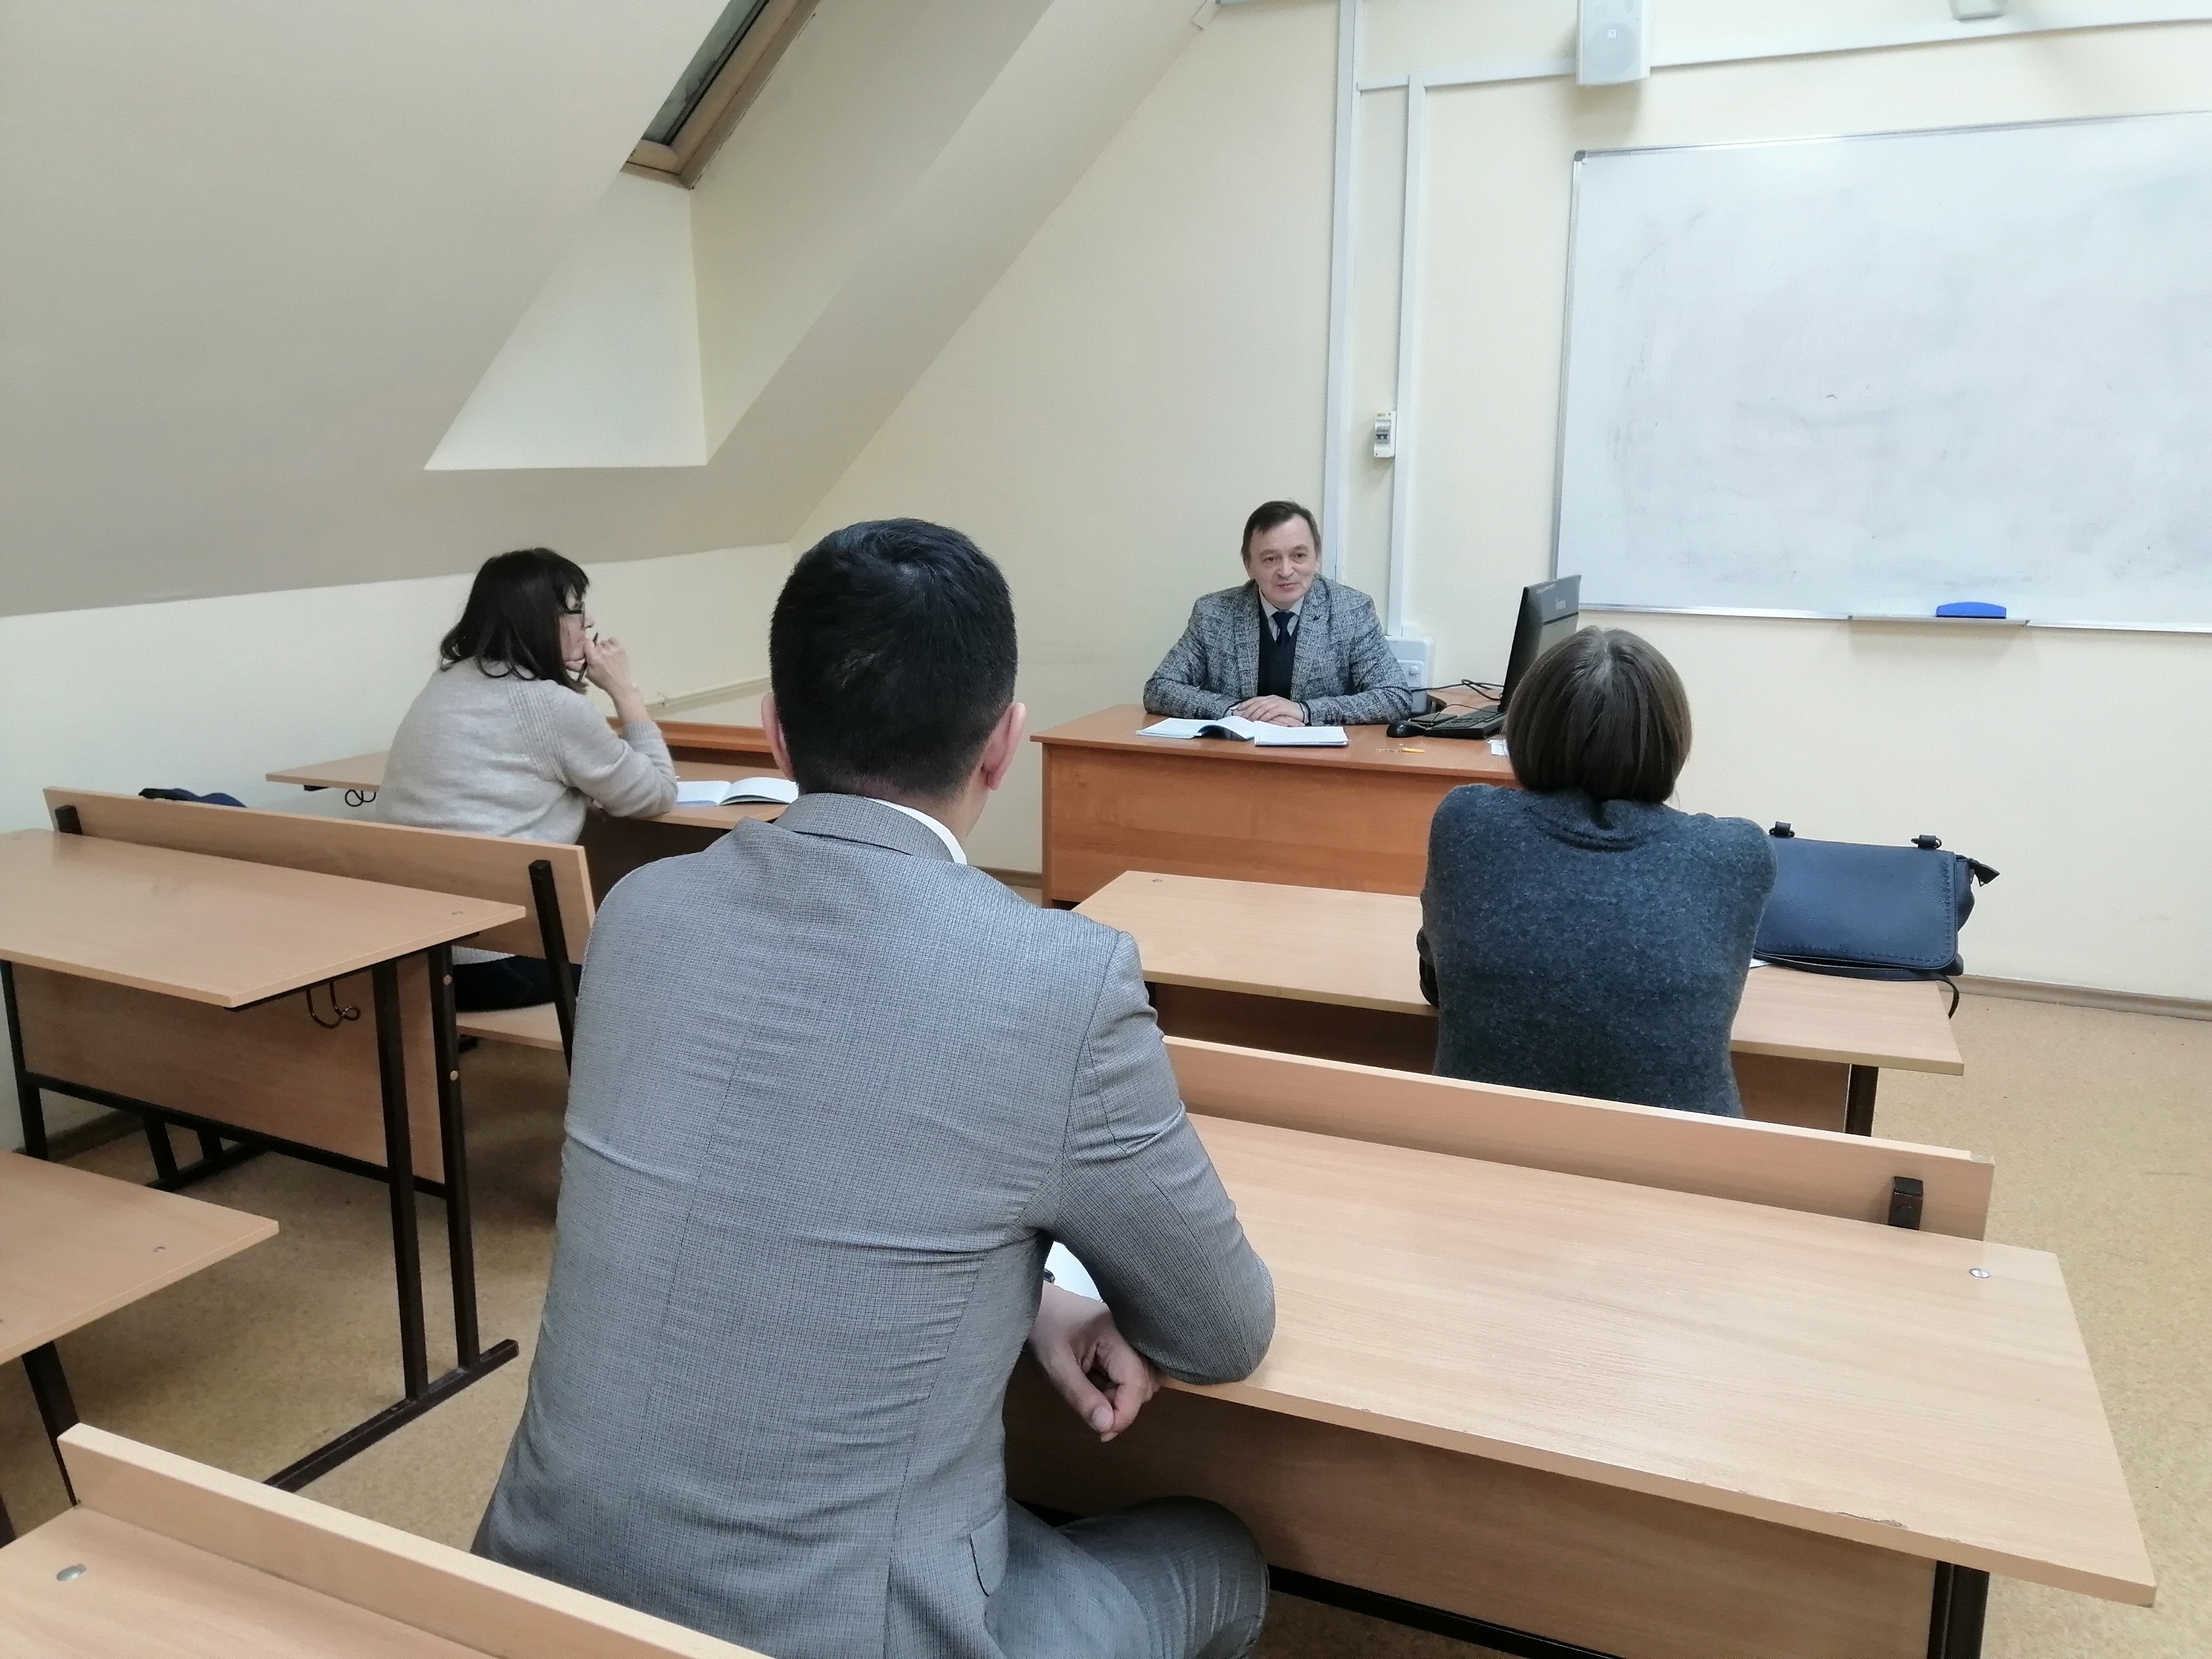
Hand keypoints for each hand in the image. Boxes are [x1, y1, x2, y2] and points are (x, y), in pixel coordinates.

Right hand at [581, 631, 637, 696]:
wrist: (620, 684)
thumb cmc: (603, 681)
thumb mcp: (588, 674)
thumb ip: (579, 665)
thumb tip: (568, 661)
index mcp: (593, 657)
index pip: (586, 642)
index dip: (587, 647)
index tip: (589, 652)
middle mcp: (602, 651)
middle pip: (596, 644)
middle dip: (596, 650)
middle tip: (599, 658)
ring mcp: (612, 649)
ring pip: (604, 642)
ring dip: (604, 648)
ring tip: (607, 656)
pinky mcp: (621, 648)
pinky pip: (613, 639)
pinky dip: (612, 644)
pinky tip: (612, 651)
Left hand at [1029, 1282, 1157, 1441]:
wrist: (1035, 1303)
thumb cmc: (1043, 1329)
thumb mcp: (1055, 1365)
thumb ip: (1081, 1396)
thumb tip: (1106, 1427)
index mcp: (1116, 1335)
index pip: (1136, 1381)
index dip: (1125, 1413)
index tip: (1103, 1433)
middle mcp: (1130, 1336)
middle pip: (1143, 1384)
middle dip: (1121, 1407)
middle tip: (1091, 1415)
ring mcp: (1128, 1340)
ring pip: (1139, 1382)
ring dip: (1118, 1400)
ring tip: (1089, 1397)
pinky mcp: (1121, 1346)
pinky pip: (1128, 1376)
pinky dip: (1113, 1390)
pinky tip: (1092, 1386)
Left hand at [1230, 696, 1303, 726]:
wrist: (1301, 711)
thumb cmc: (1287, 712)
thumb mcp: (1275, 709)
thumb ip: (1265, 710)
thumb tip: (1254, 715)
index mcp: (1269, 698)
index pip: (1255, 699)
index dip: (1246, 703)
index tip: (1238, 708)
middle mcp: (1272, 699)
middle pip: (1257, 703)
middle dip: (1248, 710)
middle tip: (1242, 717)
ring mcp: (1277, 702)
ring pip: (1263, 708)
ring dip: (1255, 714)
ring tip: (1249, 720)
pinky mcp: (1283, 708)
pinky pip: (1272, 712)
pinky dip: (1265, 716)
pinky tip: (1260, 720)